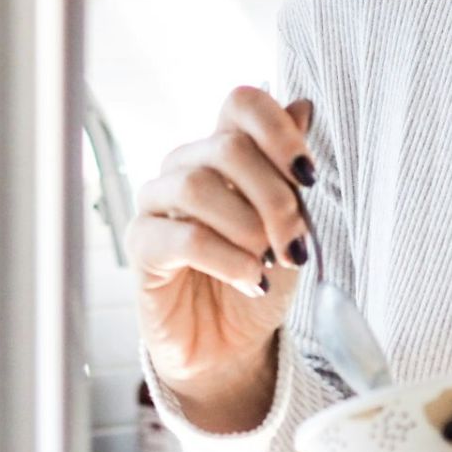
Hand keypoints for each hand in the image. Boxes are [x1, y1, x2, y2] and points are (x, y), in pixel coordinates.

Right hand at [127, 86, 316, 409]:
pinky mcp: (142, 247)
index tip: (309, 176)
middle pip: (227, 146)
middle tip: (296, 244)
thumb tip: (303, 106)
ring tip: (269, 262)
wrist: (231, 347)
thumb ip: (290, 171)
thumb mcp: (291, 226)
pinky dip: (227, 259)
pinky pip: (182, 236)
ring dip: (247, 227)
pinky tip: (250, 281)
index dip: (277, 129)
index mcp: (223, 152)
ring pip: (197, 184)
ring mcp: (157, 204)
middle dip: (275, 197)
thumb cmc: (259, 279)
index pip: (240, 104)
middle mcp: (185, 168)